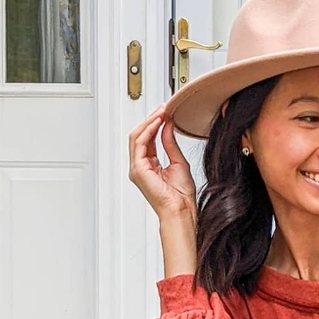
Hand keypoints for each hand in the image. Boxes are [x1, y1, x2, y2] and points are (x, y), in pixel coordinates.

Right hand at [128, 106, 197, 220]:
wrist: (181, 210)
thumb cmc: (181, 196)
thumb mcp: (179, 162)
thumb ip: (170, 143)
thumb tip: (168, 125)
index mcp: (149, 166)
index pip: (148, 139)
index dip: (156, 124)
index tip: (166, 113)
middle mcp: (140, 167)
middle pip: (140, 136)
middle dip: (151, 120)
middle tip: (163, 108)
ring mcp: (137, 168)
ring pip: (137, 137)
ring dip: (149, 122)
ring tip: (161, 112)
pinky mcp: (138, 169)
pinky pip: (139, 143)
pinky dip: (148, 130)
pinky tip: (158, 122)